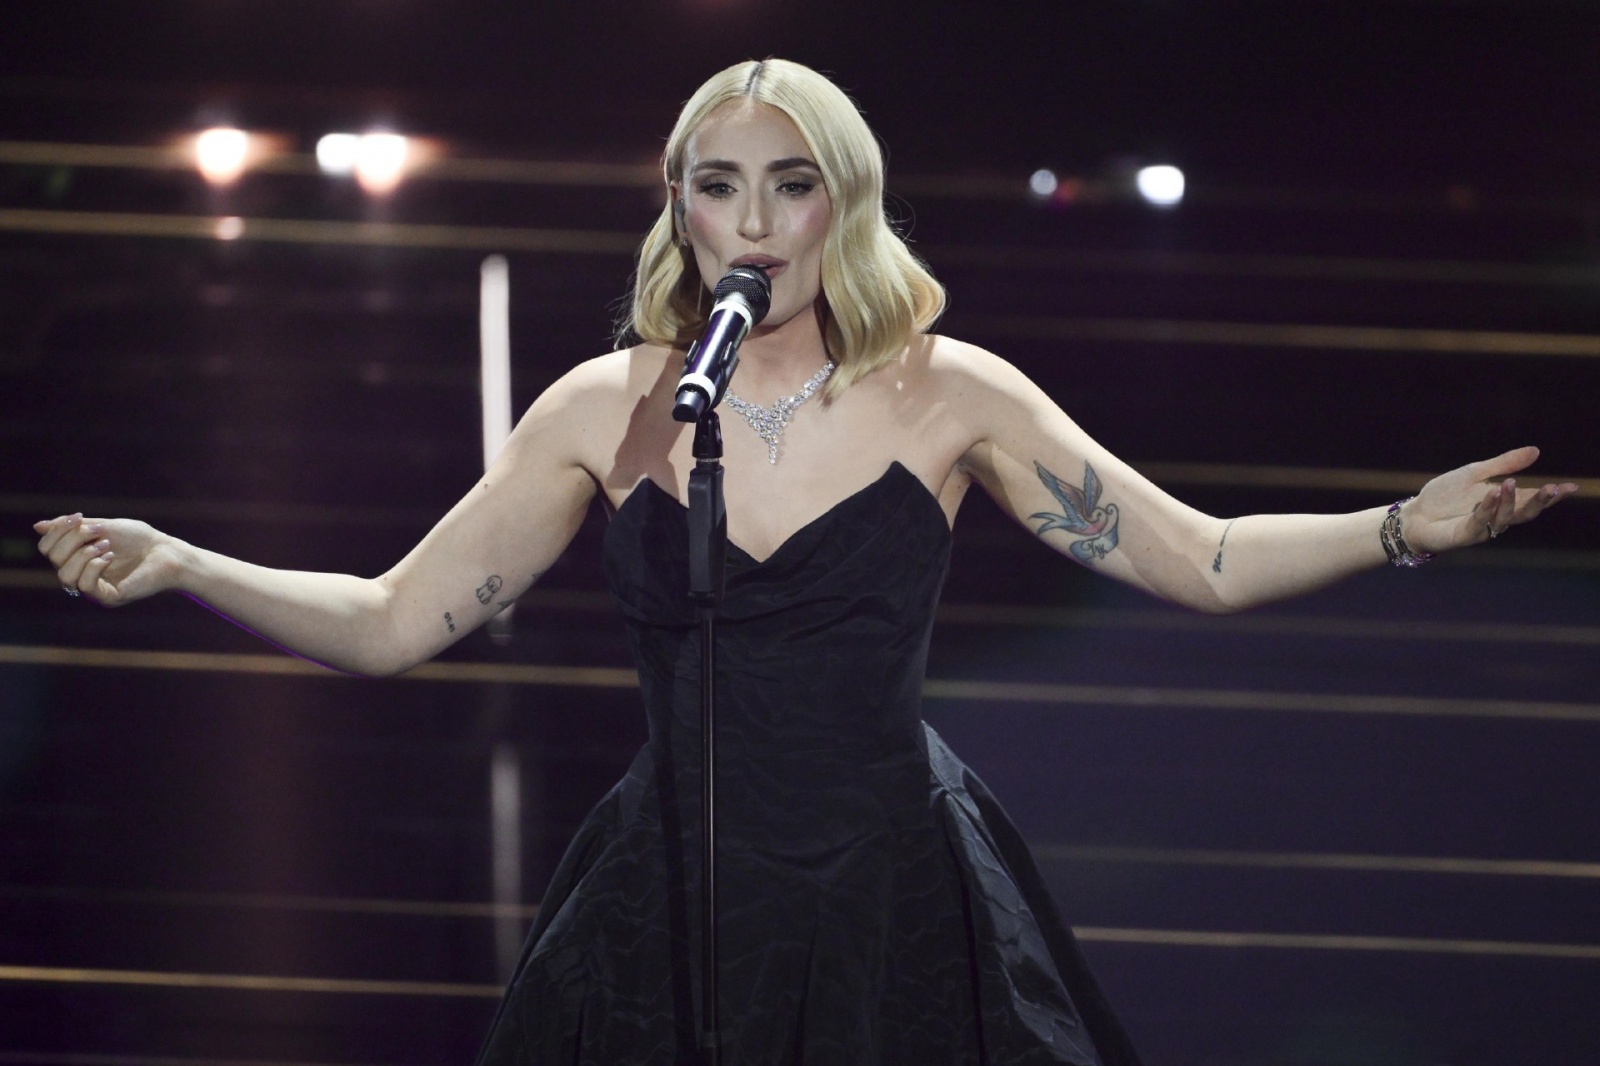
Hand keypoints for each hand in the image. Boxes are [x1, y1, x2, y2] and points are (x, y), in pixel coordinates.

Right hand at [34, 513, 183, 605]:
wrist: (167, 551)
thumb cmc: (138, 539)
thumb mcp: (103, 526)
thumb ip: (73, 528)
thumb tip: (38, 527)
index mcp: (77, 558)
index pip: (47, 548)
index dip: (58, 530)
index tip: (80, 517)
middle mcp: (81, 575)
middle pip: (53, 559)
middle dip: (72, 539)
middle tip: (99, 531)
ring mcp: (94, 588)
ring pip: (64, 575)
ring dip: (83, 554)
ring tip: (106, 545)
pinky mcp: (108, 597)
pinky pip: (84, 585)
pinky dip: (94, 566)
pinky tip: (110, 557)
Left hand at [1401, 446, 1578, 553]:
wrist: (1414, 513)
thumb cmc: (1443, 495)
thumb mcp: (1474, 473)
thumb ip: (1503, 464)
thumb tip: (1536, 451)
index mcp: (1502, 501)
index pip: (1532, 498)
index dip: (1551, 494)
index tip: (1571, 487)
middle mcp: (1496, 517)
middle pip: (1526, 512)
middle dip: (1541, 502)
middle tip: (1553, 489)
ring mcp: (1483, 528)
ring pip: (1505, 518)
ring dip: (1510, 501)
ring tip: (1510, 483)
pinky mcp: (1465, 535)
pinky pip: (1481, 522)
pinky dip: (1487, 508)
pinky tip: (1491, 494)